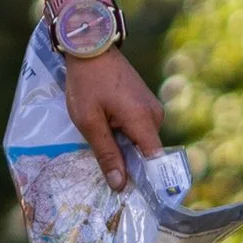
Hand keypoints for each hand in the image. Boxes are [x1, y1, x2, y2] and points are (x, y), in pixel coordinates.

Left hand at [64, 46, 163, 187]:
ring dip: (125, 148)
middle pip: (147, 153)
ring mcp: (151, 107)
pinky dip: (125, 135)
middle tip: (107, 178)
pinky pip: (138, 128)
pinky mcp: (144, 102)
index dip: (147, 180)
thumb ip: (106, 153)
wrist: (90, 46)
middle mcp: (155, 115)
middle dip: (130, 165)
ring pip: (141, 140)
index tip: (134, 196)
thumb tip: (120, 184)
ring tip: (102, 153)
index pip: (155, 162)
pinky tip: (106, 135)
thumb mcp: (89, 121)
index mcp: (143, 121)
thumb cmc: (86, 83)